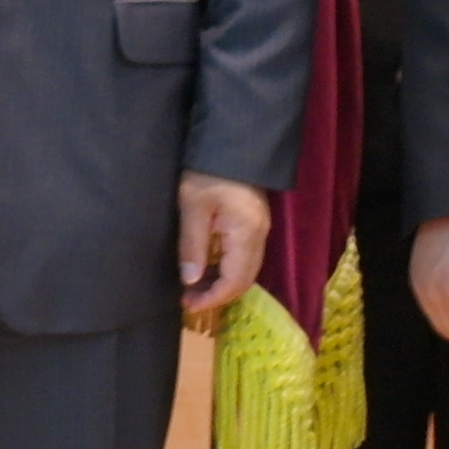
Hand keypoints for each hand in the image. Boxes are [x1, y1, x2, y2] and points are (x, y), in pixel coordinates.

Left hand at [176, 173, 271, 322]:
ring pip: (246, 271)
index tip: (188, 304)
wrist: (228, 143)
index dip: (213, 298)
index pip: (235, 281)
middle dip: (217, 295)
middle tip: (188, 300)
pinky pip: (244, 258)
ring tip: (193, 288)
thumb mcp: (192, 207)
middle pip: (244, 280)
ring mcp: (260, 229)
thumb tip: (190, 281)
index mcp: (246, 234)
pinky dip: (226, 270)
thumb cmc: (206, 172)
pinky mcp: (254, 223)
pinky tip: (206, 269)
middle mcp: (259, 236)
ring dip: (222, 284)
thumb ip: (192, 246)